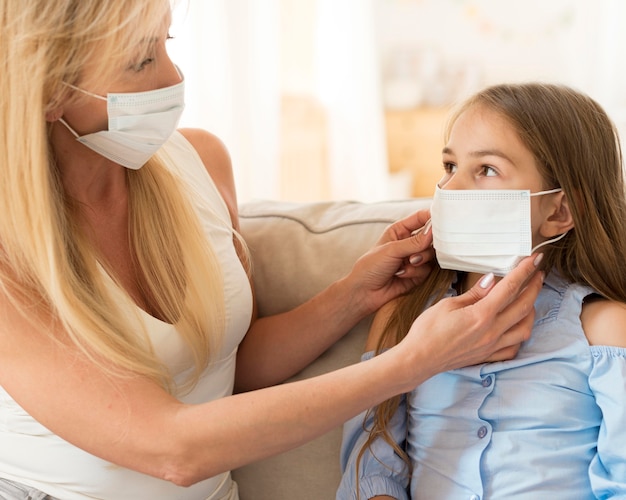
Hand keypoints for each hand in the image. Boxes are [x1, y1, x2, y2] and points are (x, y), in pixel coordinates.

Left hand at [346, 209, 434, 313]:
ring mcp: (413, 258)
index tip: (443, 220)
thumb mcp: (391, 250)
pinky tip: (402, 274)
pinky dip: (416, 272)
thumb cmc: (370, 267)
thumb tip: (433, 231)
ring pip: (431, 254)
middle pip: (431, 237)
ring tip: (409, 263)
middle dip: (427, 244)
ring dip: (421, 259)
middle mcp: (408, 243)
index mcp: (399, 231)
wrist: (365, 292)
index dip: (432, 217)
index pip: (421, 218)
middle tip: (420, 249)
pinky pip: (427, 269)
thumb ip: (414, 241)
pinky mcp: (417, 274)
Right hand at [395, 254, 543, 386]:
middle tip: (537, 274)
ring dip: (531, 311)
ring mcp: (491, 346)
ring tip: (529, 298)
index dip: (524, 271)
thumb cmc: (427, 331)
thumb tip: (491, 280)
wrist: (419, 359)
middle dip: (534, 287)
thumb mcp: (447, 305)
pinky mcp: (487, 357)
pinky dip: (520, 335)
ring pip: (525, 328)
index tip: (535, 260)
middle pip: (524, 306)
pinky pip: (514, 348)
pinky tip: (517, 326)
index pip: (510, 288)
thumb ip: (474, 294)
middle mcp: (491, 332)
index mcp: (481, 315)